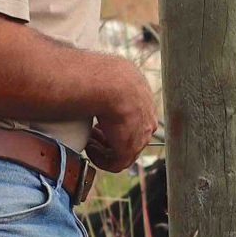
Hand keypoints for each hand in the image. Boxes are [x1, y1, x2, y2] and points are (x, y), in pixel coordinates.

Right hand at [87, 58, 158, 172]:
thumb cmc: (100, 73)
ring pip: (123, 149)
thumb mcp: (107, 75)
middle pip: (129, 133)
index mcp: (142, 94)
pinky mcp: (130, 148)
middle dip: (109, 135)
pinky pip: (117, 163)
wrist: (109, 83)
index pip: (132, 114)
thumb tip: (89, 83)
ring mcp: (141, 133)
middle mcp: (147, 115)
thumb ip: (104, 84)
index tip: (96, 121)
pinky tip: (89, 148)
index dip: (112, 120)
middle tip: (91, 133)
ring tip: (88, 142)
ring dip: (104, 148)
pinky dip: (101, 159)